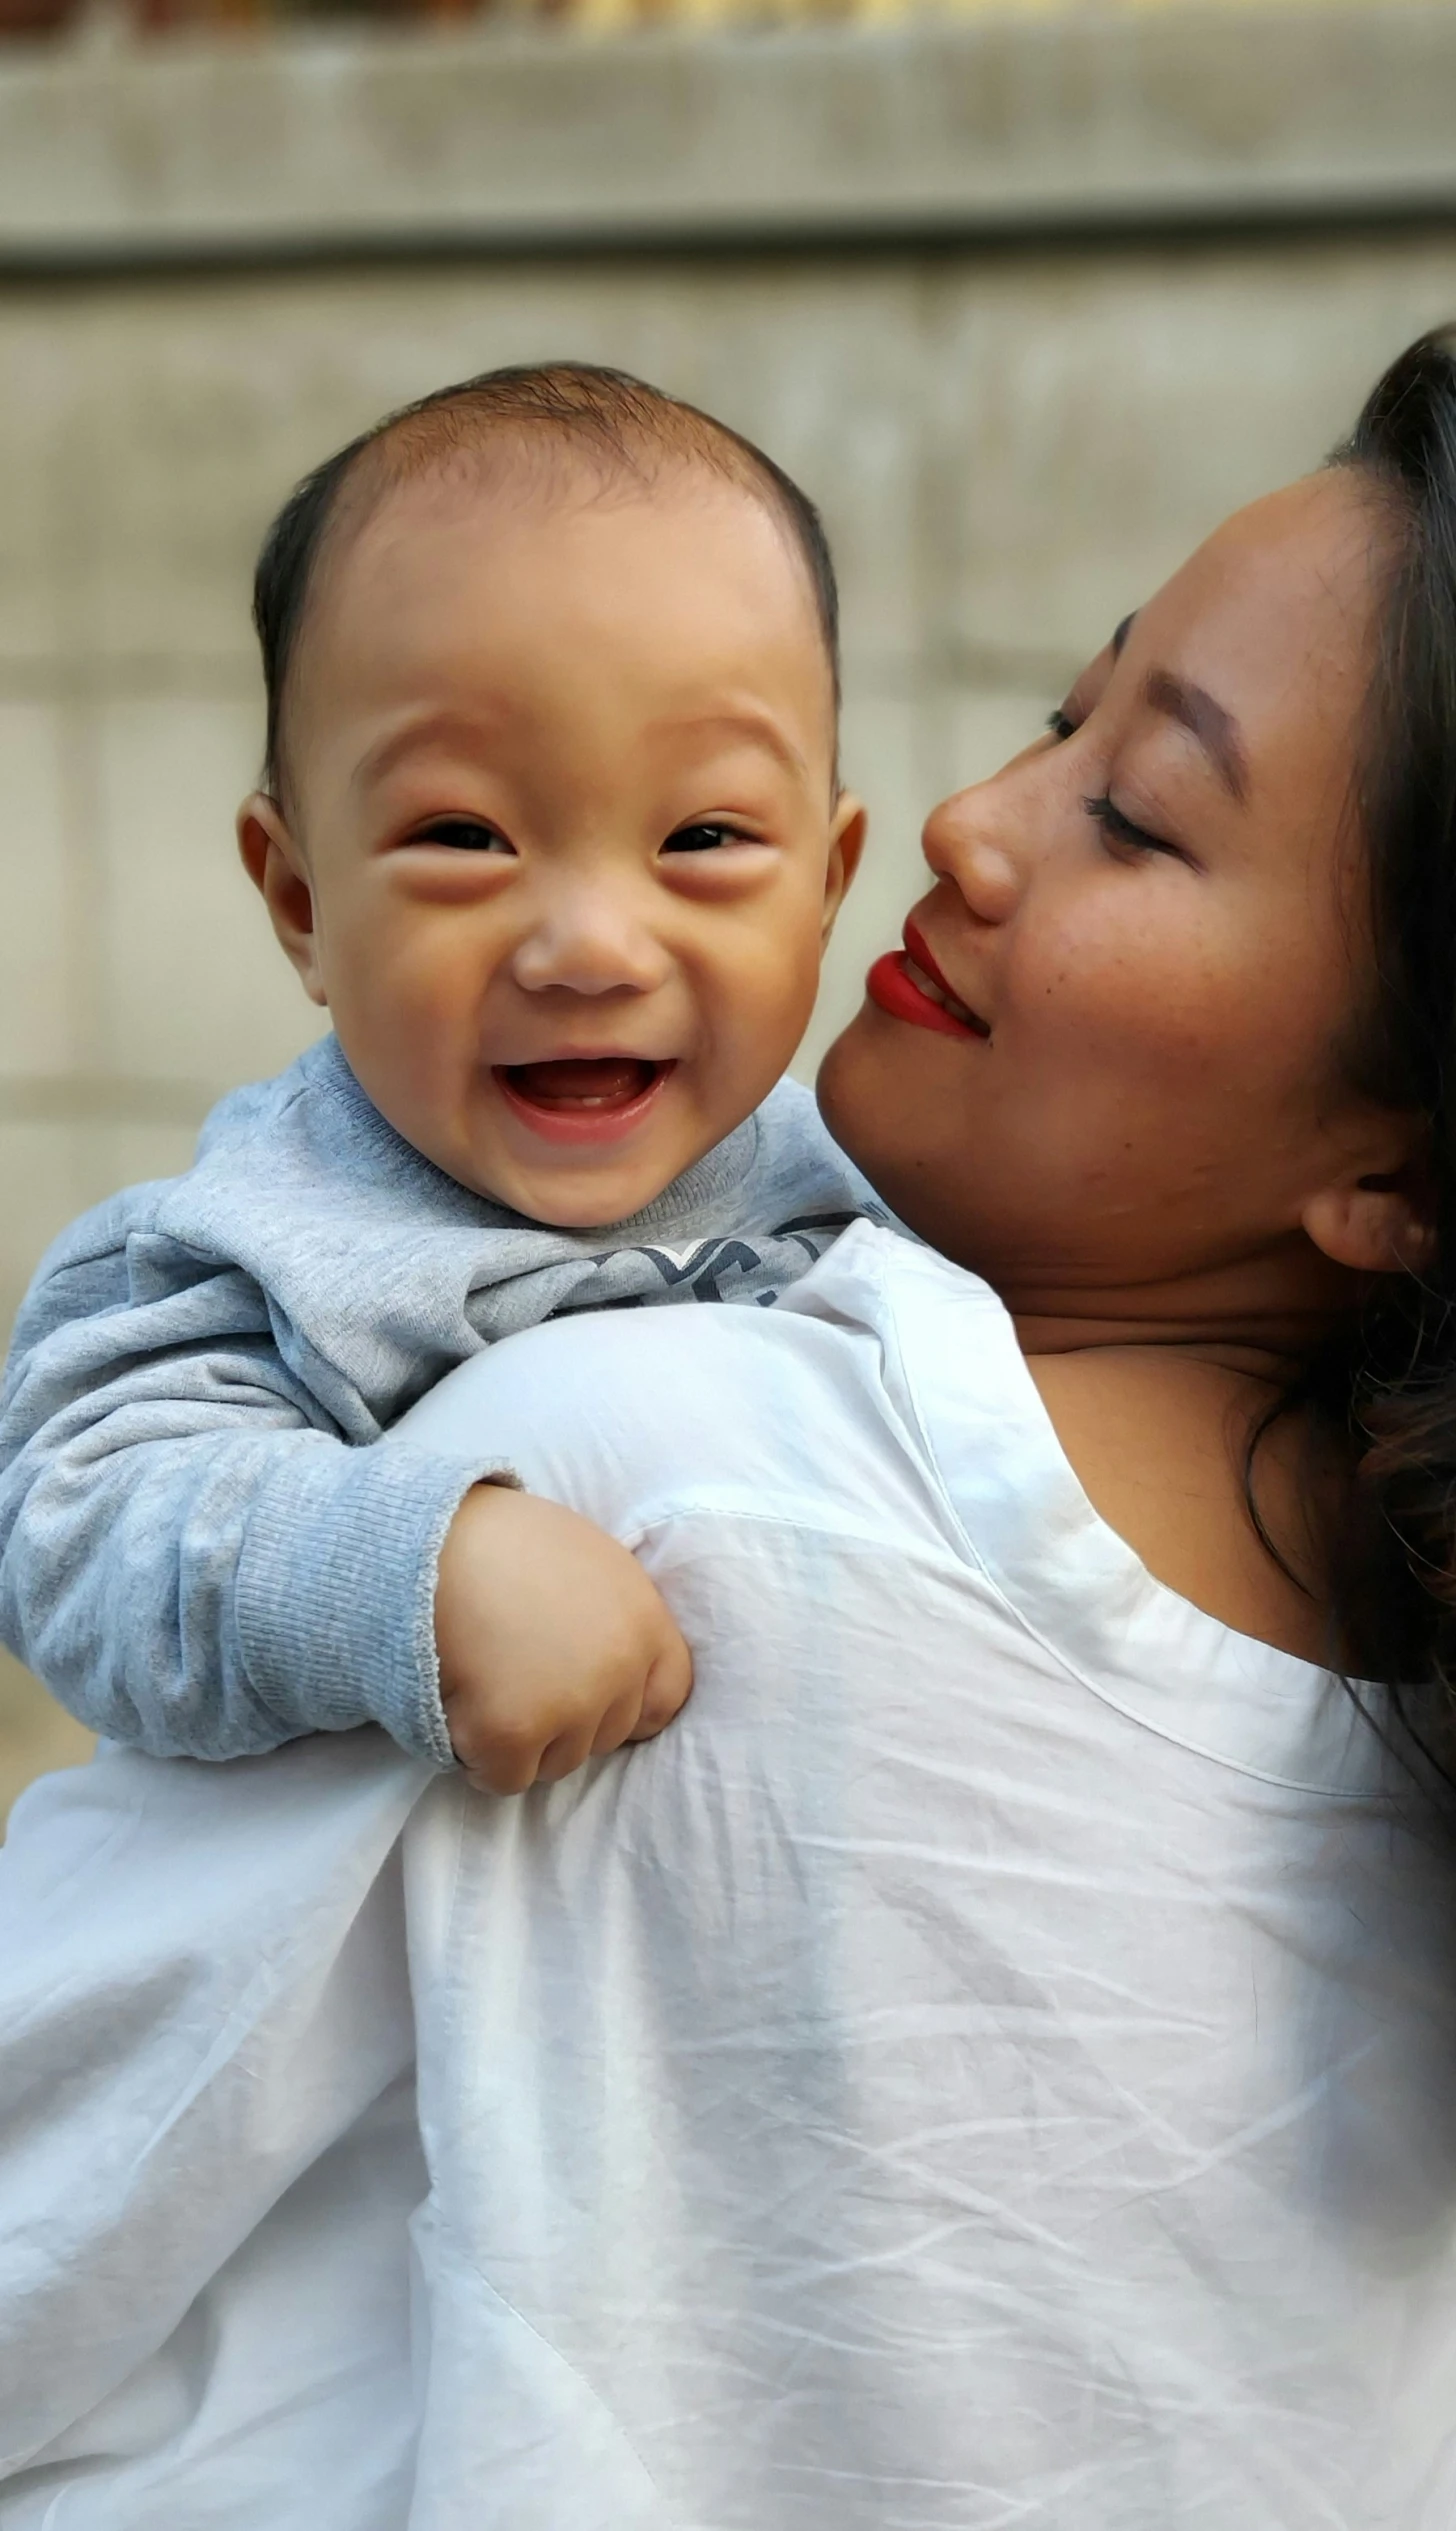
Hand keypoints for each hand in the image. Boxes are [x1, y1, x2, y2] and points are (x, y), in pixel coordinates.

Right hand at [433, 1484, 692, 1792]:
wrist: (431, 1537)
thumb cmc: (503, 1541)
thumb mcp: (590, 1564)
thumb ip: (613, 1620)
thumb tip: (612, 1669)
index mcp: (644, 1623)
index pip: (666, 1700)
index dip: (624, 1705)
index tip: (586, 1697)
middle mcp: (619, 1669)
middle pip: (606, 1736)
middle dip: (564, 1720)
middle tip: (515, 1673)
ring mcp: (571, 1705)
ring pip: (557, 1763)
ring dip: (522, 1740)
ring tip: (485, 1680)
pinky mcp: (514, 1732)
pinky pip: (506, 1778)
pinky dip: (480, 1756)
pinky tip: (461, 1707)